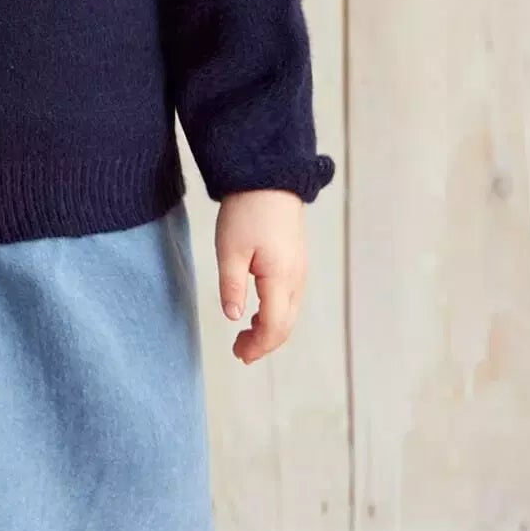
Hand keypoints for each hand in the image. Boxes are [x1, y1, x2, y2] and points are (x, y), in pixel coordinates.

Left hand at [215, 188, 306, 363]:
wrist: (269, 178)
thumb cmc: (247, 211)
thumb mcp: (230, 249)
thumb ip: (232, 286)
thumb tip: (233, 318)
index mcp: (281, 278)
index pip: (274, 326)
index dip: (257, 345)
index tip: (238, 353)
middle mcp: (296, 278)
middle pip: (285, 324)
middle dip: (264, 343)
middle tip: (240, 352)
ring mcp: (299, 270)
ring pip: (289, 312)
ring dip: (270, 329)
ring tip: (245, 336)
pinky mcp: (296, 261)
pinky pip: (290, 298)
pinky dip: (275, 313)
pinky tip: (257, 312)